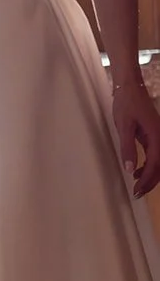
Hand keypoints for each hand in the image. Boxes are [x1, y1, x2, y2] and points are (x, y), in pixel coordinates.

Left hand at [112, 75, 159, 196]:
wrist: (130, 86)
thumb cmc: (126, 104)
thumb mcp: (124, 125)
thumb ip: (127, 147)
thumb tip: (130, 169)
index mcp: (156, 136)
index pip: (155, 164)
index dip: (147, 180)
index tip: (136, 191)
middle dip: (150, 182)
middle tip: (137, 194)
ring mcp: (158, 136)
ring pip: (159, 162)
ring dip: (150, 175)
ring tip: (137, 185)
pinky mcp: (153, 135)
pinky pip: (155, 155)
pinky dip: (148, 165)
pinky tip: (137, 170)